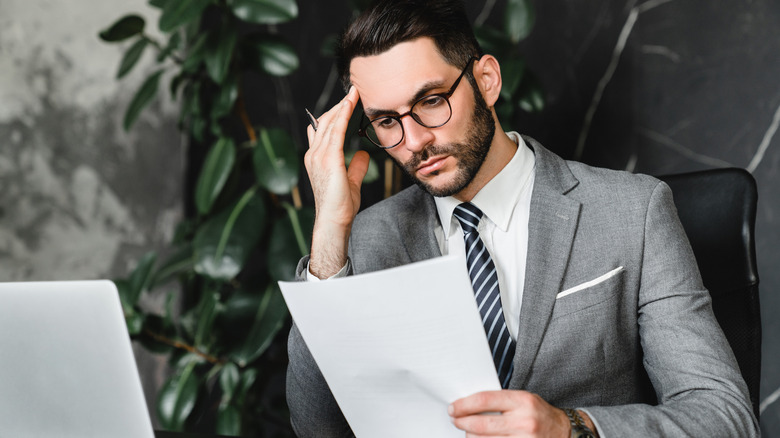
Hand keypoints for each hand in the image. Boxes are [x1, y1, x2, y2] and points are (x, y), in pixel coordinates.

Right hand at [303, 86, 369, 277]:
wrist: (334, 220)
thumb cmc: (340, 206)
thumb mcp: (350, 181)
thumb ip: (355, 167)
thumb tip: (362, 155)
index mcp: (317, 158)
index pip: (323, 129)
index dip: (335, 114)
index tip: (346, 102)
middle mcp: (314, 154)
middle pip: (324, 122)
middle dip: (339, 105)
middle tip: (354, 91)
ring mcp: (318, 156)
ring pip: (329, 123)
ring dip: (342, 105)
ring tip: (354, 92)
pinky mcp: (328, 159)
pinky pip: (336, 131)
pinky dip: (343, 114)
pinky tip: (350, 104)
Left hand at [448, 390, 571, 437]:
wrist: (563, 431)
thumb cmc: (537, 412)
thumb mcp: (522, 399)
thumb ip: (499, 400)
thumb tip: (468, 404)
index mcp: (522, 401)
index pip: (485, 400)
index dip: (464, 405)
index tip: (453, 407)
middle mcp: (524, 421)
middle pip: (481, 424)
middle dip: (462, 423)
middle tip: (454, 420)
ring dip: (470, 437)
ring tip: (467, 431)